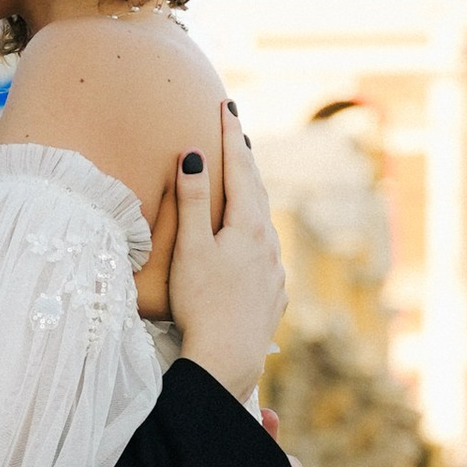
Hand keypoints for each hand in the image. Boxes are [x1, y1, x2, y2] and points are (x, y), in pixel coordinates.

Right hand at [167, 106, 286, 402]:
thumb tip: (193, 156)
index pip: (240, 168)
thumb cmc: (201, 304)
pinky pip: (266, 251)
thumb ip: (192, 202)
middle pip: (257, 191)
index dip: (231, 135)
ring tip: (244, 180)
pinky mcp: (274, 294)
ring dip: (253, 196)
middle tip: (237, 131)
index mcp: (249, 226)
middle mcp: (269, 244)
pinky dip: (256, 232)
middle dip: (245, 159)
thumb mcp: (191, 249)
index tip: (226, 105)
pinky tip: (251, 240)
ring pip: (264, 222)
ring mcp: (275, 270)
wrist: (227, 360)